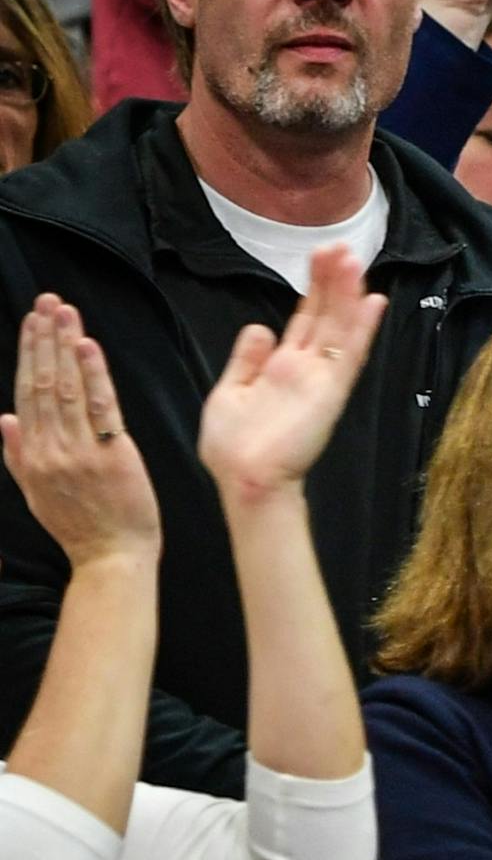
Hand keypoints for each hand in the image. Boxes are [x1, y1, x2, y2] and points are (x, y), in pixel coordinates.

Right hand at [0, 297, 158, 569]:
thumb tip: (2, 419)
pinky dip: (93, 374)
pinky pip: (100, 406)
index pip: (26, 393)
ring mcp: (79, 451)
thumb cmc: (80, 524)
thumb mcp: (36, 493)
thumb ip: (17, 456)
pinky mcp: (111, 453)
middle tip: (47, 303)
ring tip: (64, 312)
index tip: (31, 322)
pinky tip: (87, 345)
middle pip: (43, 383)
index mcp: (31, 456)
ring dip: (65, 346)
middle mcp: (49, 449)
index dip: (28, 355)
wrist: (111, 557)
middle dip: (43, 339)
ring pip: (67, 388)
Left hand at [198, 246, 386, 508]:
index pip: (304, 320)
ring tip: (353, 258)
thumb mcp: (227, 394)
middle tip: (340, 245)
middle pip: (325, 315)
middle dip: (332, 280)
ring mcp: (321, 377)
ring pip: (339, 326)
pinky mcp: (330, 391)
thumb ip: (246, 361)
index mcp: (281, 367)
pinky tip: (372, 300)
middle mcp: (306, 367)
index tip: (322, 257)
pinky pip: (349, 353)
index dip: (314, 289)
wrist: (244, 482)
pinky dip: (363, 327)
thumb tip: (259, 327)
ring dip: (348, 292)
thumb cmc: (232, 448)